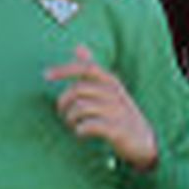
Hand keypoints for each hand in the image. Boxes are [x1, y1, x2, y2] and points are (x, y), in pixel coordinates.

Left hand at [46, 45, 159, 170]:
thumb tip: (78, 46)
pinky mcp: (116, 129)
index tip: (46, 75)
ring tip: (73, 125)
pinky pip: (88, 125)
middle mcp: (114, 93)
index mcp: (111, 81)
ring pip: (80, 108)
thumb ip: (92, 70)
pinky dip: (80, 130)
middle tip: (63, 115)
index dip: (65, 69)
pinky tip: (81, 133)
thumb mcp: (109, 89)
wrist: (143, 141)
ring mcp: (116, 111)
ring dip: (70, 119)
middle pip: (77, 90)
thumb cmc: (119, 113)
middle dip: (63, 103)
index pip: (86, 68)